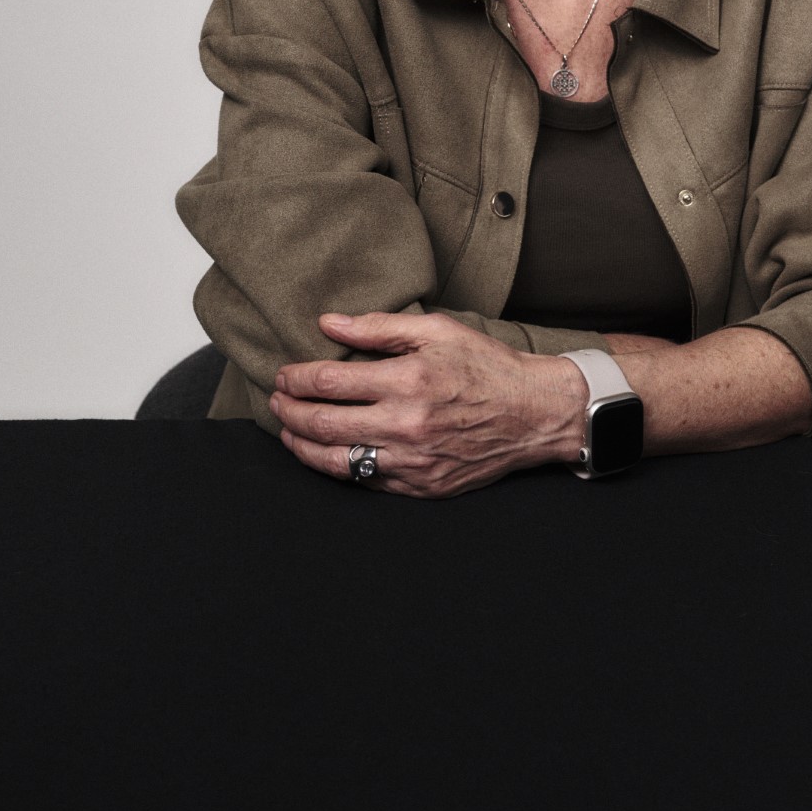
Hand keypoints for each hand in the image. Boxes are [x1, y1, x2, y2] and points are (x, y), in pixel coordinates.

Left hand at [269, 311, 585, 497]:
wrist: (534, 414)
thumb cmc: (488, 366)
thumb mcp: (438, 331)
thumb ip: (378, 327)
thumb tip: (328, 323)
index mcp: (408, 381)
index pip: (328, 382)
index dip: (295, 379)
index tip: (283, 375)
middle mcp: (405, 425)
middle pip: (321, 423)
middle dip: (287, 411)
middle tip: (276, 401)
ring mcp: (412, 462)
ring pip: (334, 461)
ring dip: (301, 445)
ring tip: (289, 430)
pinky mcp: (420, 487)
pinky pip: (365, 481)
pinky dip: (338, 467)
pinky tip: (328, 452)